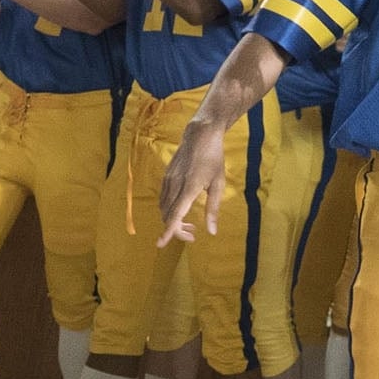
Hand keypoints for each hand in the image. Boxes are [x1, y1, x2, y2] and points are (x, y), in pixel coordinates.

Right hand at [157, 120, 227, 246]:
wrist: (200, 134)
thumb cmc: (213, 158)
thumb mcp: (218, 184)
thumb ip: (213, 209)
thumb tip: (212, 232)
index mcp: (189, 188)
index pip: (175, 215)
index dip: (169, 231)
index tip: (161, 244)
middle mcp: (175, 185)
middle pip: (168, 215)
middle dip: (177, 229)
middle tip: (193, 234)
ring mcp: (168, 179)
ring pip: (164, 208)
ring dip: (173, 220)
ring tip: (190, 224)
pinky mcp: (166, 176)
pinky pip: (163, 198)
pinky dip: (169, 209)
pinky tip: (181, 209)